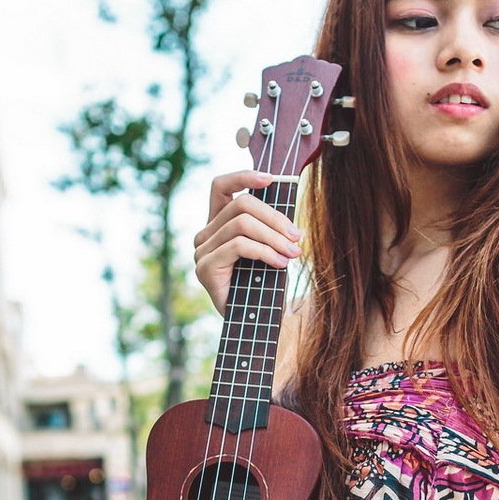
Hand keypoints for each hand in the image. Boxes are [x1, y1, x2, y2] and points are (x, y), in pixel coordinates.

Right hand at [193, 171, 302, 313]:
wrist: (258, 322)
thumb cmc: (265, 284)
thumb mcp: (269, 246)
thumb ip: (269, 224)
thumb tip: (286, 198)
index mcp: (218, 224)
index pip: (220, 187)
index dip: (243, 177)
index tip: (272, 179)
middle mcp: (205, 235)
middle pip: (241, 205)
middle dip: (275, 217)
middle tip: (297, 236)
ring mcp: (201, 251)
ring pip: (242, 224)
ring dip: (274, 237)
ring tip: (293, 253)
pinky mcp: (204, 268)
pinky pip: (238, 246)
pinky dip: (265, 251)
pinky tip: (280, 263)